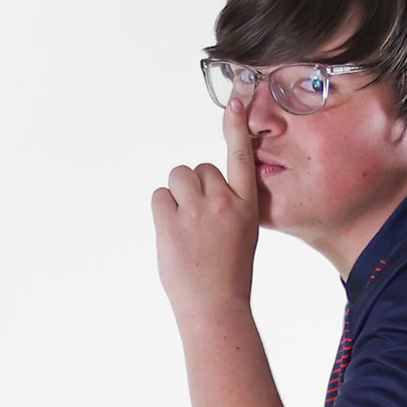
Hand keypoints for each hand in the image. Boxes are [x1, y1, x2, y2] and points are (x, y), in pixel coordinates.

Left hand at [151, 96, 259, 315]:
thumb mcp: (242, 234)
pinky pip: (159, 197)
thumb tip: (201, 189)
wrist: (215, 307)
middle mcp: (223, 203)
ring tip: (184, 225)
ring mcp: (196, 212)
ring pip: (178, 177)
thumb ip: (227, 206)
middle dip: (193, 187)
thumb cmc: (228, 274)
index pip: (241, 156)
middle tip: (197, 219)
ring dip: (176, 194)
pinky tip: (171, 232)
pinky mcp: (171, 223)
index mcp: (246, 205)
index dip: (236, 126)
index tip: (236, 99)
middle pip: (199, 169)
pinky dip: (162, 210)